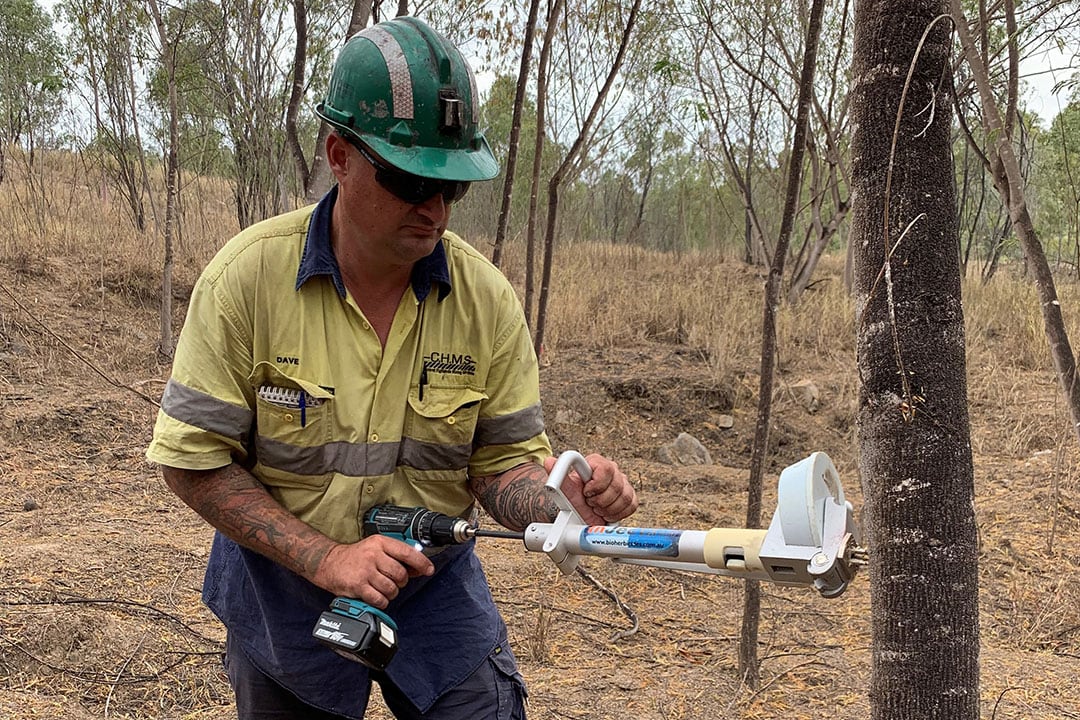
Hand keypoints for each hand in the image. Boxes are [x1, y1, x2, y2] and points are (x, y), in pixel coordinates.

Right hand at [311, 535, 433, 608]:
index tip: (429, 570)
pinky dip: (381, 601)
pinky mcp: (358, 586)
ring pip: (392, 588)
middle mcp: (373, 555)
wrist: (329, 564)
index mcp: (380, 542)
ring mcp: (365, 570)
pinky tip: (376, 596)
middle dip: (401, 582)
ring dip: (391, 593)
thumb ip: (396, 557)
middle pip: (401, 574)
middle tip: (393, 581)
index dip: (421, 563)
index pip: (407, 552)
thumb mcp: (376, 549)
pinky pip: (380, 599)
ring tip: (382, 588)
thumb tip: (419, 568)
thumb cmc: (356, 557)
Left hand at [543, 453, 637, 524]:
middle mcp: (611, 471)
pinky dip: (618, 513)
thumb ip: (558, 474)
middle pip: (617, 485)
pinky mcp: (629, 497)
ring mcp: (622, 484)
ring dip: (608, 508)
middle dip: (601, 500)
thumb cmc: (572, 499)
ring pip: (625, 497)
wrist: (578, 514)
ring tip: (597, 509)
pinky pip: (631, 505)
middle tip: (590, 503)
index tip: (586, 493)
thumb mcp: (564, 488)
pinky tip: (607, 513)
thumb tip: (549, 461)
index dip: (596, 484)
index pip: (605, 468)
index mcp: (596, 463)